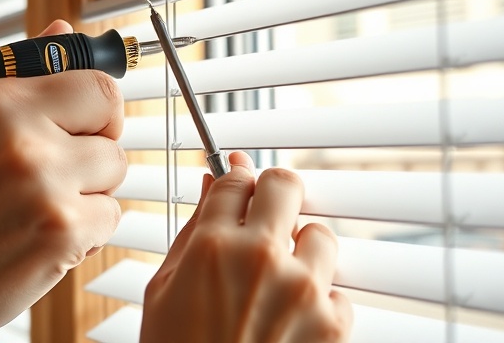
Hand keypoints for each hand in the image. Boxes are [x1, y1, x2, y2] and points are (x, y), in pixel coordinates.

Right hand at [0, 20, 126, 339]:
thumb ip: (24, 73)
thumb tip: (63, 30)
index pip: (98, 85)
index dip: (100, 108)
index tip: (87, 123)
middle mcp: (23, 139)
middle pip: (114, 130)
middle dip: (96, 150)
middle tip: (59, 169)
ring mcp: (45, 187)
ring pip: (116, 173)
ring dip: (92, 190)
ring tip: (46, 201)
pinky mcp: (62, 233)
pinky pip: (111, 217)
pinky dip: (89, 229)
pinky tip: (48, 231)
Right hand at [140, 152, 351, 341]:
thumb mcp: (164, 290)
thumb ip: (193, 229)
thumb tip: (211, 183)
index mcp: (212, 247)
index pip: (236, 179)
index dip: (236, 184)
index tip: (239, 195)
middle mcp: (262, 258)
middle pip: (286, 184)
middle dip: (275, 195)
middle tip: (267, 218)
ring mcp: (303, 290)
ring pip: (320, 235)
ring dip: (302, 253)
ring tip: (278, 286)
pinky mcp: (334, 324)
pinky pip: (339, 290)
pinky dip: (321, 303)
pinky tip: (292, 324)